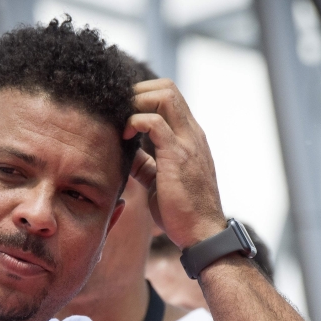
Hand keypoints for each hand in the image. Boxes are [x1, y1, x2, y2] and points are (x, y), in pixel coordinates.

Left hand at [125, 79, 225, 248]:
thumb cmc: (181, 212)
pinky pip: (154, 122)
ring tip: (121, 122)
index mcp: (189, 137)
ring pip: (164, 95)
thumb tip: (126, 153)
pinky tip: (124, 136)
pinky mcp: (177, 155)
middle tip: (118, 113)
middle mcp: (191, 134)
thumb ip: (146, 163)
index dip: (143, 96)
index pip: (170, 97)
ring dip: (136, 102)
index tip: (123, 113)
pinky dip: (135, 121)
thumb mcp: (160, 181)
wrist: (202, 233)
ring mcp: (187, 142)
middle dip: (137, 91)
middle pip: (167, 87)